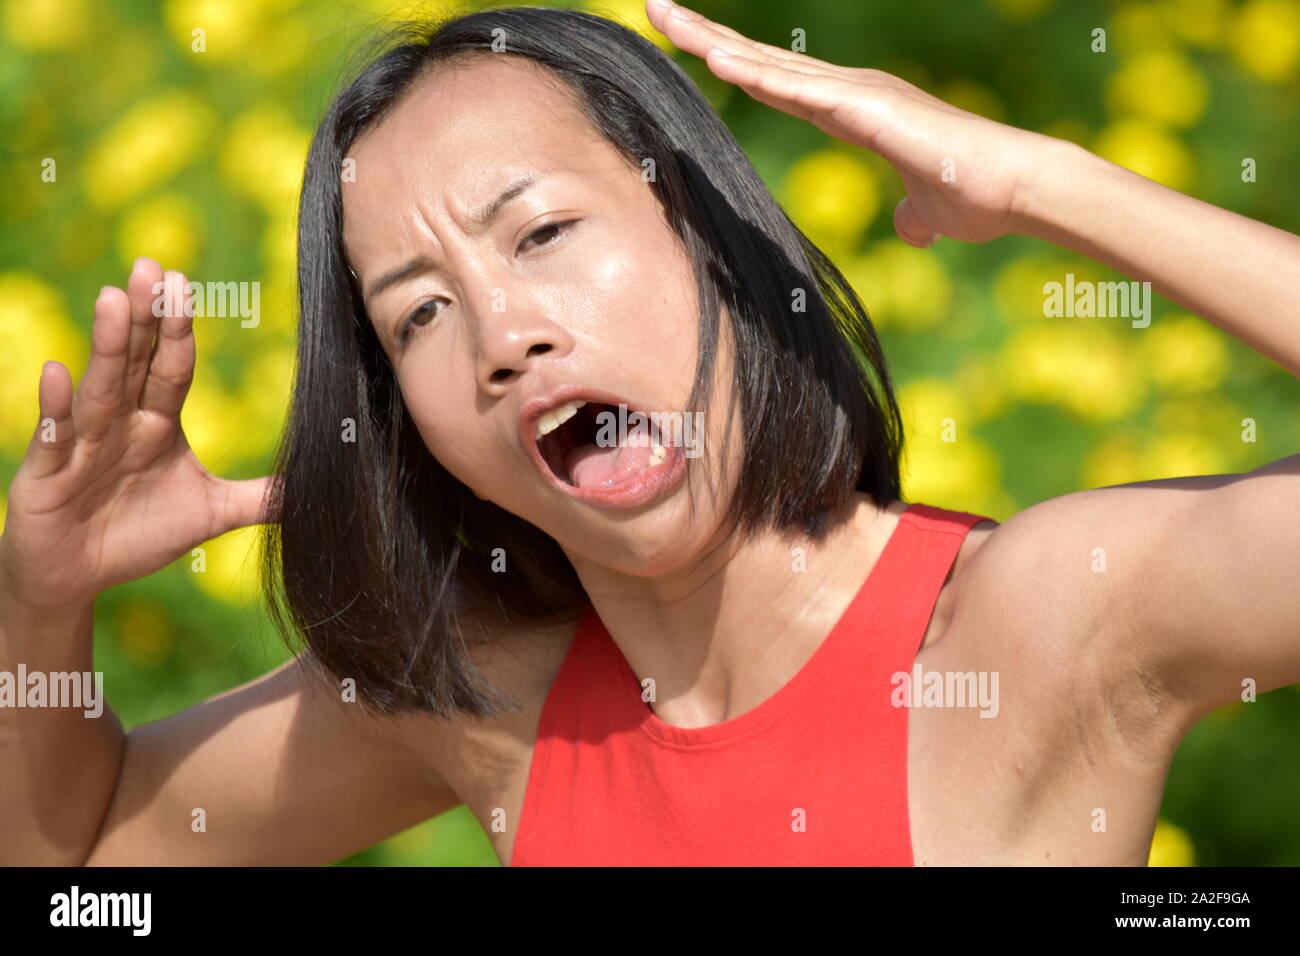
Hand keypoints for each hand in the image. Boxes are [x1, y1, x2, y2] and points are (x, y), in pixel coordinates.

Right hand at [0, 258, 274, 613]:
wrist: (75, 577)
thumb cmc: (137, 535)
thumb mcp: (210, 514)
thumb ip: (260, 498)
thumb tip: (316, 488)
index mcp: (157, 424)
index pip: (172, 369)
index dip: (179, 330)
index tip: (187, 284)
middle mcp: (119, 423)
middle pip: (135, 363)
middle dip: (146, 318)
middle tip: (154, 268)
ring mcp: (81, 444)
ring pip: (99, 389)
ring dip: (108, 346)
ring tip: (115, 299)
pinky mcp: (47, 473)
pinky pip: (53, 435)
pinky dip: (55, 407)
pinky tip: (57, 372)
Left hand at [646, 0, 1060, 245]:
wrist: (1016, 191)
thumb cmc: (976, 197)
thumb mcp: (928, 212)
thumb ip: (912, 213)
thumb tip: (911, 226)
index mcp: (853, 109)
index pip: (778, 82)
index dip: (734, 63)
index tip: (694, 46)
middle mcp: (848, 91)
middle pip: (761, 60)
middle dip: (706, 36)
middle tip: (655, 6)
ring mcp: (856, 93)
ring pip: (770, 64)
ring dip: (714, 41)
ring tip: (663, 16)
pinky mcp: (867, 107)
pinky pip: (798, 88)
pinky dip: (755, 73)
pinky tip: (715, 58)